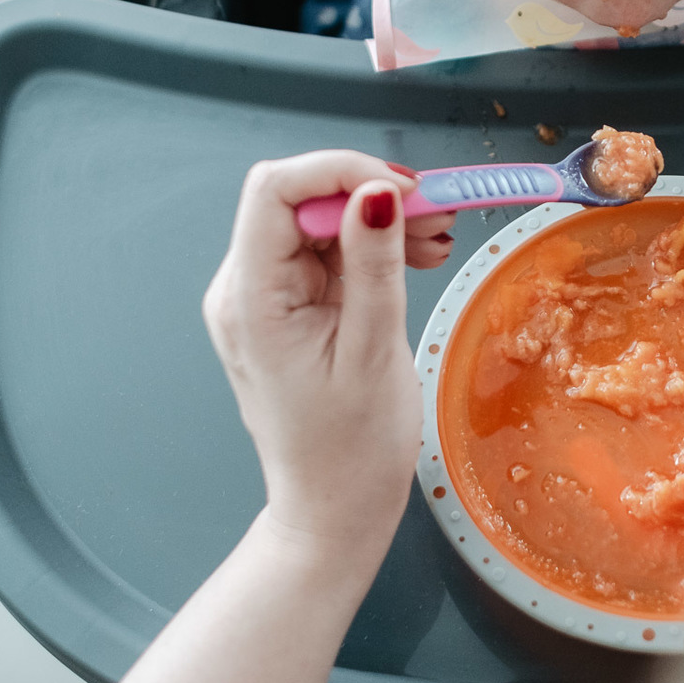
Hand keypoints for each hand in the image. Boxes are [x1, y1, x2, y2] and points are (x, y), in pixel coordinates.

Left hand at [202, 151, 427, 580]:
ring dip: (381, 218)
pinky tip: (418, 257)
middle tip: (438, 215)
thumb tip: (377, 191)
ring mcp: (264, 297)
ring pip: (321, 221)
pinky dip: (374, 245)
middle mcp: (245, 289)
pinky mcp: (289, 306)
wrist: (332, 511)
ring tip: (438, 240)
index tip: (405, 190)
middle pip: (300, 200)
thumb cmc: (350, 451)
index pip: (275, 191)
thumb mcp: (373, 352)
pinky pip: (329, 252)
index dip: (339, 171)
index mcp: (251, 300)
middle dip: (370, 193)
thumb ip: (372, 264)